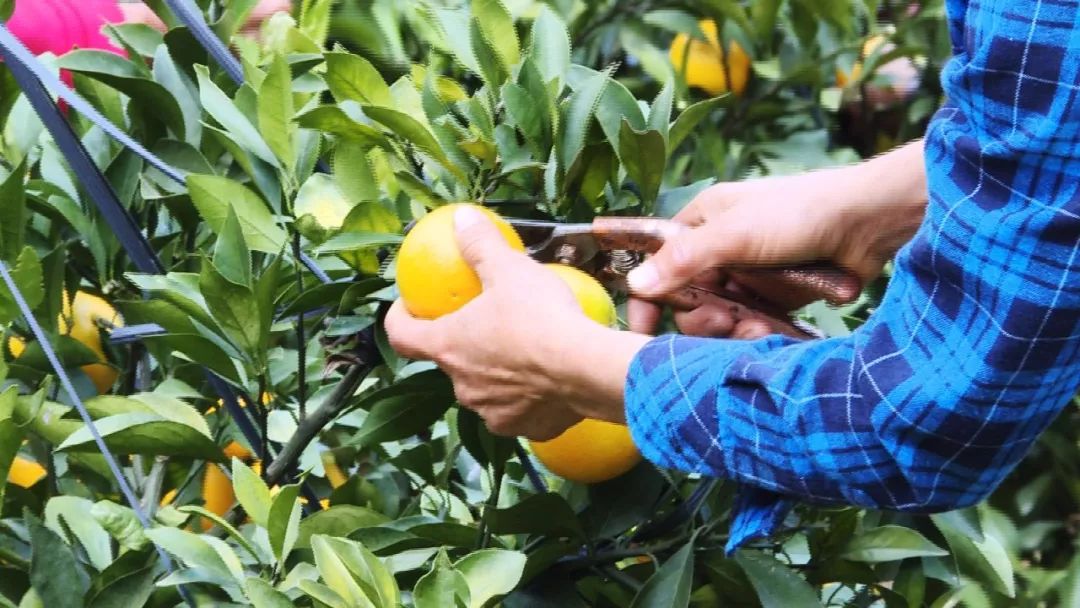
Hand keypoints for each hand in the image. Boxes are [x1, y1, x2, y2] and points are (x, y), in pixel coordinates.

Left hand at [386, 206, 650, 439]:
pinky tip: (548, 380)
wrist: (587, 370)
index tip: (407, 306)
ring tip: (521, 352)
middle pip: (451, 362)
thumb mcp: (510, 269)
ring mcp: (492, 411)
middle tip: (485, 324)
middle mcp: (462, 385)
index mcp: (448, 346)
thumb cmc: (541, 317)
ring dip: (496, 373)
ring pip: (485, 390)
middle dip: (462, 345)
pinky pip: (520, 409)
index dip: (397, 319)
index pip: (402, 335)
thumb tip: (462, 217)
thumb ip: (481, 244)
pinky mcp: (526, 429)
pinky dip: (528, 396)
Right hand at [628, 141, 927, 335]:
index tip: (643, 331)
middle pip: (687, 299)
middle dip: (701, 317)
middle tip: (723, 321)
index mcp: (702, 221)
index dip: (646, 297)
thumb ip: (683, 261)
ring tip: (756, 327)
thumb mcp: (733, 234)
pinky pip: (751, 324)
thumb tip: (635, 285)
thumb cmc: (799, 213)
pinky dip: (757, 332)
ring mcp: (748, 274)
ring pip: (720, 316)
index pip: (656, 263)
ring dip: (733, 328)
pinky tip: (772, 331)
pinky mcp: (775, 297)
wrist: (869, 222)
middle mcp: (720, 247)